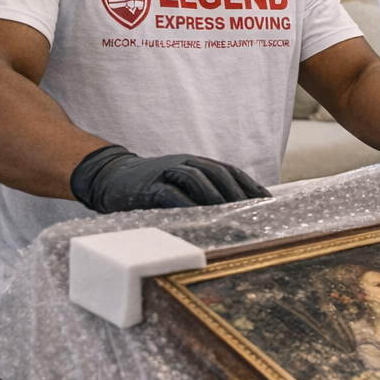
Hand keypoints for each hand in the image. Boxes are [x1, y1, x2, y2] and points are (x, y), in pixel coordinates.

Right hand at [70, 145, 270, 212]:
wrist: (111, 178)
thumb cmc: (154, 186)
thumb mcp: (183, 185)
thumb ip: (207, 193)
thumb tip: (240, 212)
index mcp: (197, 163)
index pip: (230, 171)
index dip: (250, 186)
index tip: (269, 203)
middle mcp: (184, 164)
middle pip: (217, 173)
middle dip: (238, 192)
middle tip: (254, 212)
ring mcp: (165, 173)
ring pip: (195, 178)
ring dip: (214, 196)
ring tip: (230, 213)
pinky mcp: (147, 187)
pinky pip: (168, 193)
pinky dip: (184, 203)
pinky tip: (197, 216)